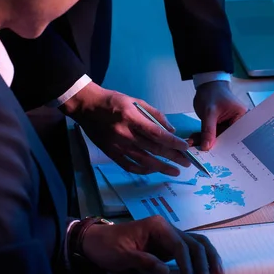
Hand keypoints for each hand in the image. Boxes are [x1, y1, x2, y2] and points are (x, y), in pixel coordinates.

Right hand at [62, 82, 189, 174]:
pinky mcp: (111, 153)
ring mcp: (117, 146)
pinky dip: (143, 170)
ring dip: (161, 168)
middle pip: (153, 149)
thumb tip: (171, 130)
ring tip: (175, 171)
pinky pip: (129, 166)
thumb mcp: (136, 101)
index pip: (157, 134)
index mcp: (131, 118)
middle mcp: (124, 134)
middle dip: (173, 157)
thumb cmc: (113, 102)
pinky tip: (154, 170)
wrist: (86, 106)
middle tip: (186, 163)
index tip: (185, 147)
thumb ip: (155, 115)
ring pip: (143, 161)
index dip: (173, 142)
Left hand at [81, 215, 223, 273]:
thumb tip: (166, 272)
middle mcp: (168, 228)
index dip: (187, 265)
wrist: (96, 241)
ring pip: (198, 243)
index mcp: (158, 226)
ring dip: (209, 258)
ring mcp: (170, 235)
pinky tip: (210, 268)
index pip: (180, 246)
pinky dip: (202, 258)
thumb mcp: (122, 256)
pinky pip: (191, 249)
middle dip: (203, 265)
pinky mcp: (169, 245)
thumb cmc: (108, 246)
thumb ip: (144, 262)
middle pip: (194, 243)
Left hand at [192, 81, 246, 150]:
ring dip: (205, 142)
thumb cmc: (212, 93)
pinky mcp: (219, 126)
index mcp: (241, 118)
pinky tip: (193, 141)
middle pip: (227, 139)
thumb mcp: (209, 112)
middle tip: (203, 155)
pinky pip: (212, 134)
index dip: (227, 147)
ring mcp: (227, 125)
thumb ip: (208, 130)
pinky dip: (203, 137)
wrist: (207, 84)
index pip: (236, 137)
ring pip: (217, 138)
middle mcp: (237, 123)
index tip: (217, 157)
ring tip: (194, 147)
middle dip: (215, 146)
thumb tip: (206, 148)